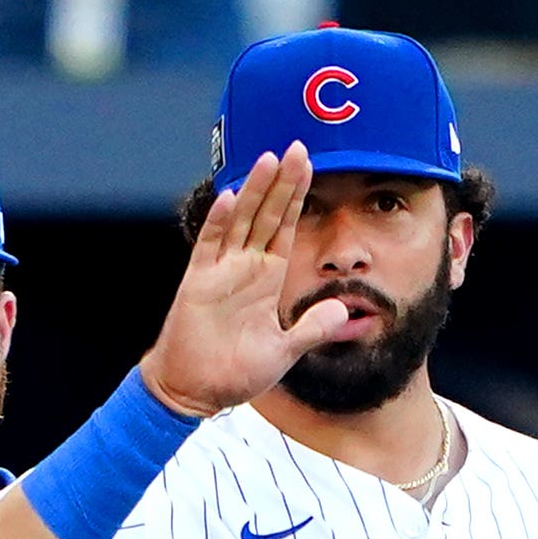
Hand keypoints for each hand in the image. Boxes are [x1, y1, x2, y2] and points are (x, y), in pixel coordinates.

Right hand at [138, 145, 373, 415]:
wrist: (194, 391)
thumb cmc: (234, 371)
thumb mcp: (284, 351)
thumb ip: (312, 328)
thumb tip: (343, 309)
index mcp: (267, 277)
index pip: (287, 227)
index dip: (298, 197)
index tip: (310, 165)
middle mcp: (245, 267)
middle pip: (267, 214)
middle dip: (282, 182)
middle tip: (297, 147)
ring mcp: (220, 271)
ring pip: (241, 221)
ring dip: (254, 191)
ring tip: (268, 159)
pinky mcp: (199, 283)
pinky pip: (210, 246)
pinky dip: (220, 222)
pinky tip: (230, 198)